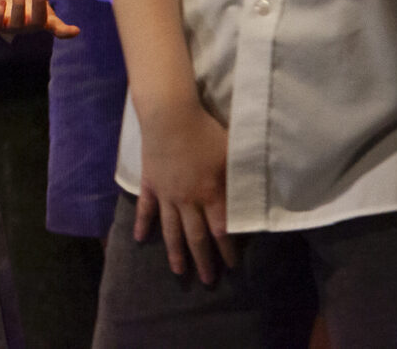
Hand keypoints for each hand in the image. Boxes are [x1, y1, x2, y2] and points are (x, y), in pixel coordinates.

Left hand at [0, 0, 84, 37]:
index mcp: (45, 19)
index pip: (58, 29)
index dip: (66, 32)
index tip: (75, 30)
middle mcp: (30, 25)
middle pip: (38, 22)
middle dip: (38, 4)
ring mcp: (13, 26)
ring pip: (18, 23)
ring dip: (19, 5)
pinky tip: (1, 1)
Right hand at [134, 98, 233, 282]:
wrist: (169, 115)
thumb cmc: (205, 131)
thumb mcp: (231, 154)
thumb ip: (241, 176)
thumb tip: (256, 192)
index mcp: (210, 194)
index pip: (222, 230)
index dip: (227, 250)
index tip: (232, 266)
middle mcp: (187, 200)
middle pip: (195, 236)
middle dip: (202, 260)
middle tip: (207, 281)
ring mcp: (166, 193)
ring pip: (170, 229)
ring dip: (175, 252)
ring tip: (178, 271)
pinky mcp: (150, 183)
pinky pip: (146, 208)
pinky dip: (143, 224)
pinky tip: (140, 239)